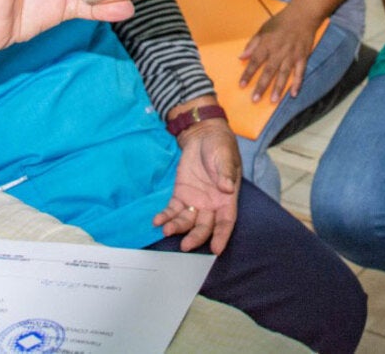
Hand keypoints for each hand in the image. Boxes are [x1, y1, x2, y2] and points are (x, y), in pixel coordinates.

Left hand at [154, 118, 240, 253]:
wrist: (203, 135)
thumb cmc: (220, 146)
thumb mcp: (225, 156)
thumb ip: (225, 172)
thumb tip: (228, 189)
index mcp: (227, 198)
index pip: (226, 221)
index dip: (222, 236)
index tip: (216, 249)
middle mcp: (211, 205)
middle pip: (204, 226)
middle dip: (196, 237)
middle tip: (186, 245)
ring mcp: (194, 201)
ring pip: (186, 221)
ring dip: (177, 227)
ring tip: (166, 230)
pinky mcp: (180, 195)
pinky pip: (172, 210)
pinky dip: (165, 216)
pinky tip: (157, 221)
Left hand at [238, 10, 317, 103]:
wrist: (303, 15)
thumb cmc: (281, 22)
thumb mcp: (263, 29)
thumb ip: (252, 44)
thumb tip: (241, 57)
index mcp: (267, 44)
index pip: (255, 61)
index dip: (248, 74)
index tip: (241, 85)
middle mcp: (279, 51)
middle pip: (269, 71)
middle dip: (261, 86)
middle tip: (255, 100)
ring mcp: (292, 55)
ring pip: (284, 74)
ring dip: (278, 88)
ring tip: (273, 101)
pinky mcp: (303, 57)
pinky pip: (300, 72)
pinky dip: (297, 83)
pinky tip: (293, 94)